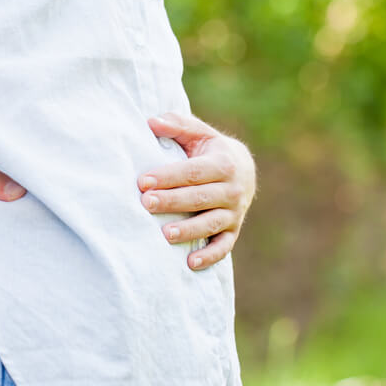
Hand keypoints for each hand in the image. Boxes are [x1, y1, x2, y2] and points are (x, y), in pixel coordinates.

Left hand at [137, 112, 255, 270]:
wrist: (243, 169)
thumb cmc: (209, 150)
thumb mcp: (198, 133)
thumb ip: (177, 125)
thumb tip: (151, 122)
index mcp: (223, 163)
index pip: (193, 172)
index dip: (168, 176)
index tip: (143, 181)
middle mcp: (233, 190)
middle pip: (200, 198)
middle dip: (172, 201)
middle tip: (146, 203)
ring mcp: (235, 213)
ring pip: (210, 223)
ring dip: (188, 230)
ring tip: (164, 235)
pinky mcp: (233, 231)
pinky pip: (223, 247)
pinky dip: (209, 256)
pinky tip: (189, 263)